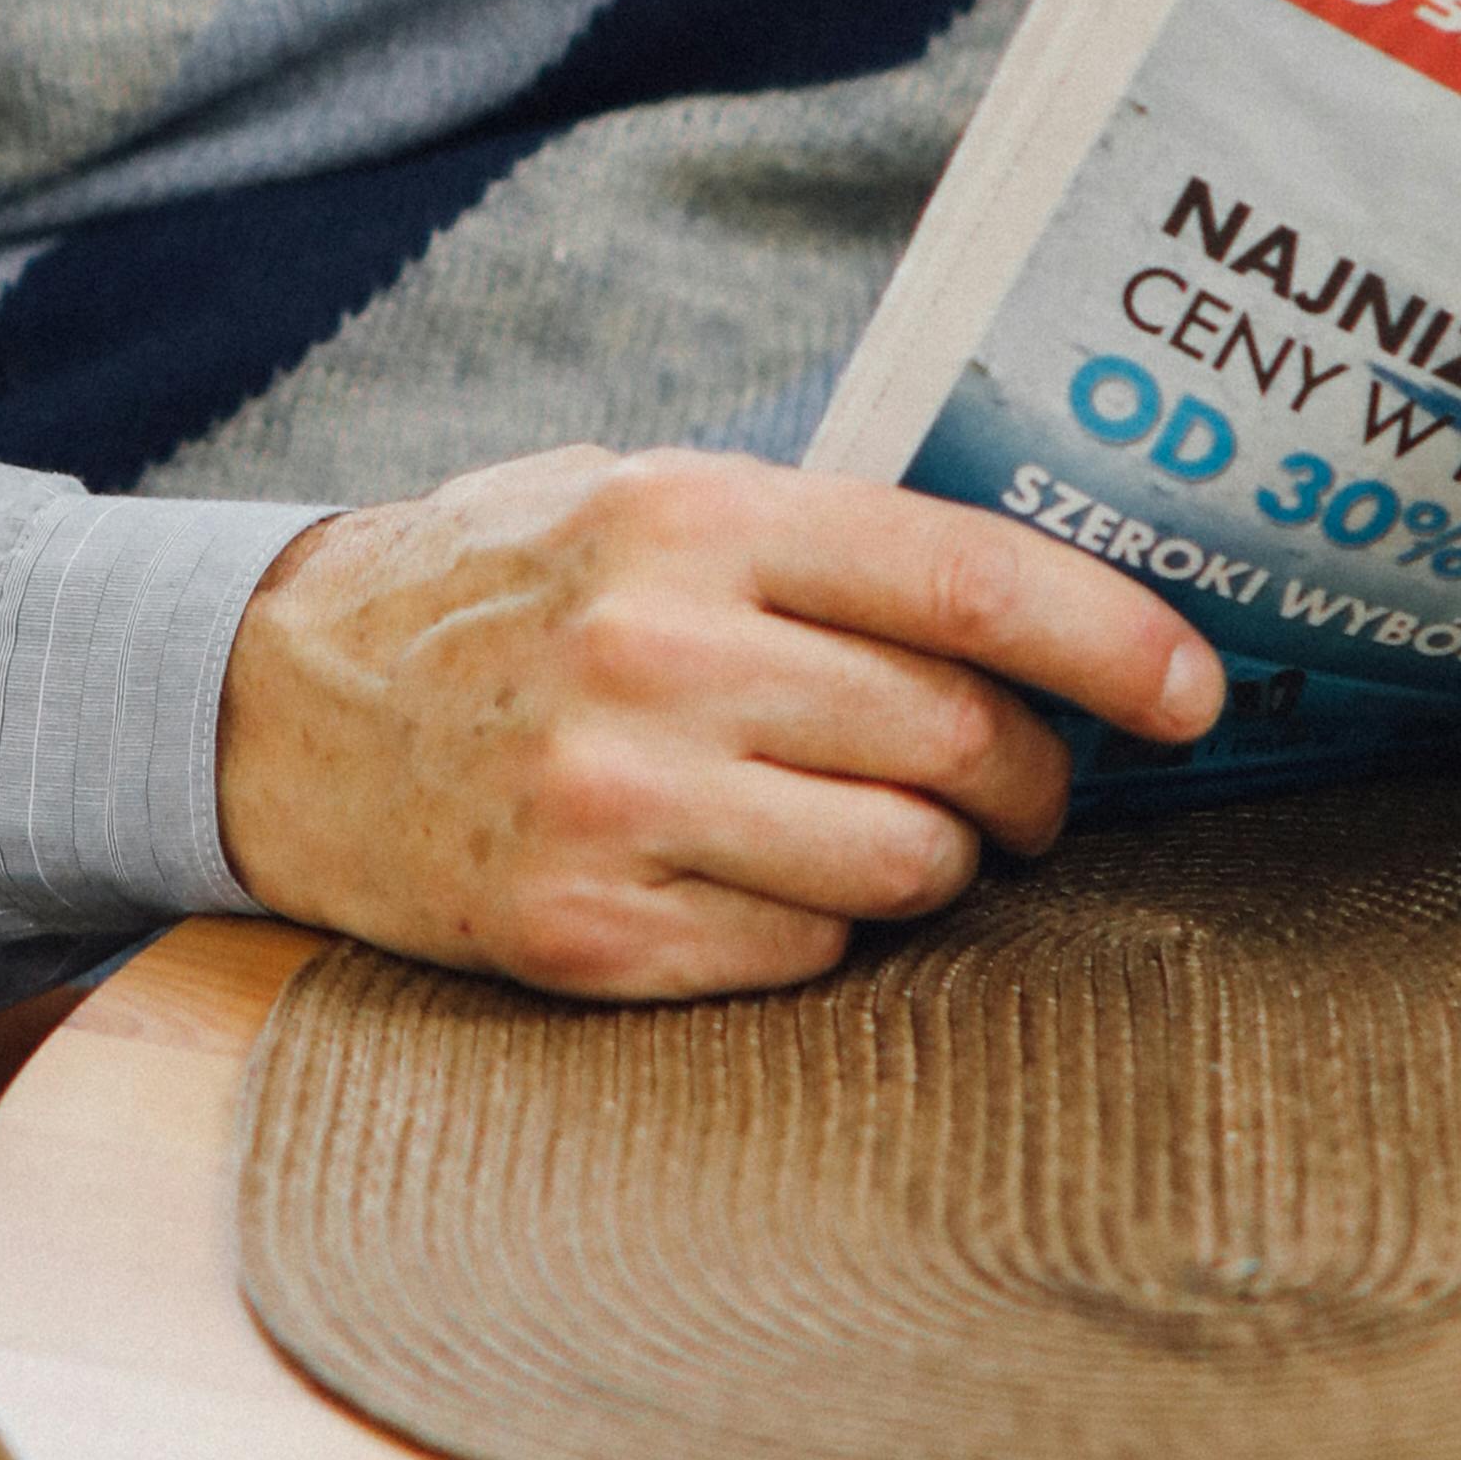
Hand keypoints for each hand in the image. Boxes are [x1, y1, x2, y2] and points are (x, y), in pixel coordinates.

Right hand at [213, 445, 1223, 1005]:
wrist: (265, 707)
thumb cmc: (496, 592)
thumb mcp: (634, 498)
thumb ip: (810, 538)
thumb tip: (1036, 604)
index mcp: (694, 519)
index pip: (968, 584)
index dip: (1114, 642)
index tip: (1195, 688)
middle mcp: (662, 656)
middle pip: (957, 743)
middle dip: (1029, 782)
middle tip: (1023, 791)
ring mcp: (619, 806)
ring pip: (902, 871)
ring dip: (933, 868)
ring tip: (884, 838)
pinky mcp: (582, 934)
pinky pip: (803, 961)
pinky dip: (818, 936)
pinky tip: (757, 886)